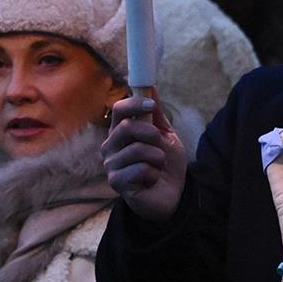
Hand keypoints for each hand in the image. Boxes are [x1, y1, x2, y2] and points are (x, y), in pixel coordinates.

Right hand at [101, 93, 187, 223]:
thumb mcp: (165, 135)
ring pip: (138, 150)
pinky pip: (140, 169)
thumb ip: (156, 114)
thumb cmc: (165, 164)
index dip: (134, 103)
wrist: (172, 194)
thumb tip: (150, 87)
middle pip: (126, 127)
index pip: (118, 110)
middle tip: (160, 145)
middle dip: (151, 134)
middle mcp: (110, 146)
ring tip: (157, 167)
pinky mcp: (116, 182)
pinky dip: (154, 173)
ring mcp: (111, 164)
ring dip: (157, 157)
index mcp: (120, 131)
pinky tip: (151, 180)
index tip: (151, 104)